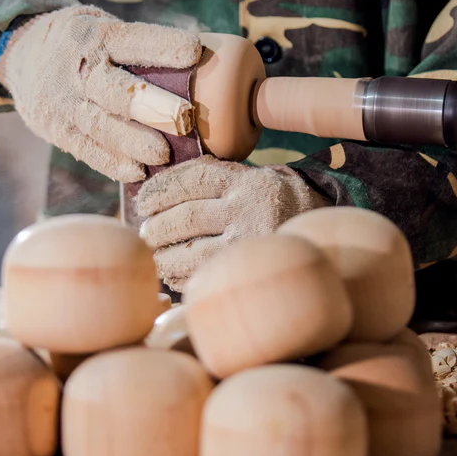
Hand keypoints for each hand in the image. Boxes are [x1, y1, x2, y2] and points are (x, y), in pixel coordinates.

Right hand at [0, 5, 201, 182]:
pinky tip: (137, 172)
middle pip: (116, 89)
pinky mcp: (56, 129)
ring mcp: (63, 102)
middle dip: (152, 105)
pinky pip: (86, 150)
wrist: (19, 53)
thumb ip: (138, 45)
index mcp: (95, 35)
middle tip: (184, 118)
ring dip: (134, 142)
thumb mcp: (101, 24)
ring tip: (164, 154)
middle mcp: (77, 68)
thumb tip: (204, 61)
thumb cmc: (81, 40)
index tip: (195, 50)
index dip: (162, 45)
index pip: (131, 39)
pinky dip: (112, 163)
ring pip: (101, 125)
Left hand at [135, 155, 330, 290]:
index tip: (143, 202)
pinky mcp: (249, 267)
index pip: (190, 180)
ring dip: (164, 255)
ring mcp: (250, 241)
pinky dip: (181, 276)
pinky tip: (173, 274)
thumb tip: (150, 197)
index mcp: (243, 180)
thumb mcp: (244, 179)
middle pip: (187, 217)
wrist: (314, 225)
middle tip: (145, 232)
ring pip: (192, 251)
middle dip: (157, 227)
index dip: (159, 191)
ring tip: (155, 255)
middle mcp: (248, 208)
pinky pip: (204, 275)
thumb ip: (207, 181)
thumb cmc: (263, 201)